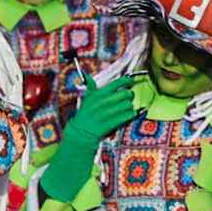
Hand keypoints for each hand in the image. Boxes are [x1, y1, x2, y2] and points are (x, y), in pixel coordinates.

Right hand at [43, 75, 134, 201]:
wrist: (79, 135)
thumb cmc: (85, 116)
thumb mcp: (86, 100)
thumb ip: (90, 88)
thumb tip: (88, 75)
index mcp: (95, 96)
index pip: (113, 84)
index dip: (125, 81)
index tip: (131, 81)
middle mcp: (98, 103)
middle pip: (123, 95)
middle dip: (128, 96)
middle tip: (128, 99)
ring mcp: (102, 114)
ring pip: (126, 106)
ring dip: (130, 107)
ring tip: (127, 109)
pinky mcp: (107, 124)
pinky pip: (124, 117)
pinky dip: (130, 115)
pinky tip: (130, 115)